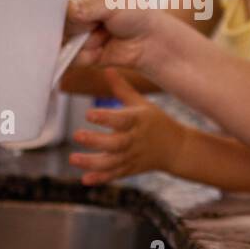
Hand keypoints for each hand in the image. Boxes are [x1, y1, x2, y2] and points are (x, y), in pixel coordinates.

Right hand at [67, 0, 174, 74]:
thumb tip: (68, 12)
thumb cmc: (138, 16)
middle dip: (79, 27)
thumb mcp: (113, 2)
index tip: (80, 11)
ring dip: (85, 42)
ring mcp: (78, 34)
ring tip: (103, 37)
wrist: (151, 43)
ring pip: (63, 40)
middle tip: (98, 24)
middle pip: (58, 21)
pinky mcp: (81, 53)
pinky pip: (70, 57)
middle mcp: (78, 13)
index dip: (65, 7)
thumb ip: (86, 6)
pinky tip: (101, 50)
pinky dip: (86, 56)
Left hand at [68, 68, 185, 184]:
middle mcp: (135, 140)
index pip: (122, 119)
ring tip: (73, 159)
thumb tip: (107, 68)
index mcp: (138, 121)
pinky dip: (101, 178)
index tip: (88, 114)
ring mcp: (133, 157)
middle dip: (96, 141)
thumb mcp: (142, 103)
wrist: (176, 149)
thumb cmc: (157, 122)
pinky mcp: (130, 169)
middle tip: (77, 135)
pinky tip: (85, 180)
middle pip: (116, 143)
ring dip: (92, 162)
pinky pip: (115, 175)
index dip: (105, 117)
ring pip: (113, 162)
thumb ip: (122, 88)